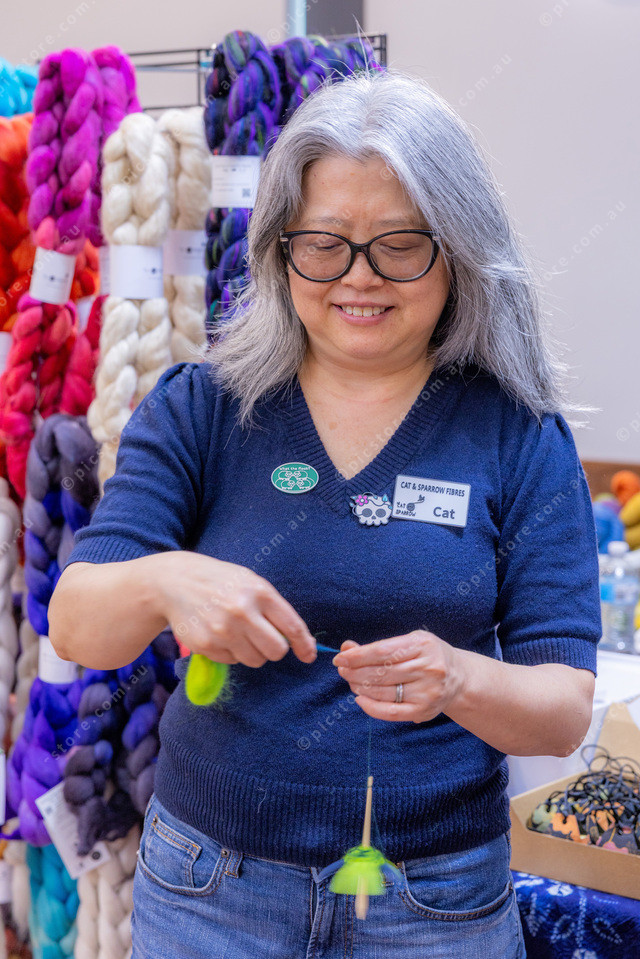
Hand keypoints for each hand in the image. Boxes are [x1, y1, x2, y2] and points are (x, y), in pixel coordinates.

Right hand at [153, 551, 316, 666]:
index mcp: (259, 592)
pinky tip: (219, 633)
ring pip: (255, 660)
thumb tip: (303, 641)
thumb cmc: (221, 582)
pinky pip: (232, 661)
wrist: (176, 581)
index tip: (309, 655)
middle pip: (277, 651)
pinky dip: (231, 652)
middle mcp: (242, 611)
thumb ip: (275, 608)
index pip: (292, 626)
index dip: (304, 645)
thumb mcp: (250, 582)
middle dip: (275, 649)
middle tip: (264, 639)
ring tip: (238, 633)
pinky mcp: (206, 645)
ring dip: (252, 652)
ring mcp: (223, 630)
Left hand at [331, 630, 464, 722]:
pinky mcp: (424, 711)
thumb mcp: (408, 642)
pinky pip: (391, 712)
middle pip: (381, 672)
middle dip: (355, 671)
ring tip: (350, 681)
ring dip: (360, 687)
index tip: (340, 658)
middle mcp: (428, 669)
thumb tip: (346, 648)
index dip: (358, 656)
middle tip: (342, 670)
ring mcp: (427, 692)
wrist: (459, 678)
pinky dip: (371, 707)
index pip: (383, 652)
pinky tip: (360, 699)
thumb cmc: (427, 656)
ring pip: (383, 692)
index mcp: (423, 645)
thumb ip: (378, 647)